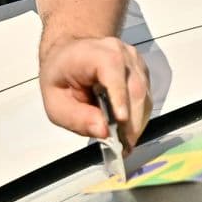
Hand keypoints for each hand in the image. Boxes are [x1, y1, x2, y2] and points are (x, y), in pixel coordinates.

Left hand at [40, 34, 151, 148]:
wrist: (71, 54)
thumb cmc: (61, 77)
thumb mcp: (56, 103)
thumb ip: (76, 118)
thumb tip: (104, 132)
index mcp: (95, 54)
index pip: (112, 71)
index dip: (119, 96)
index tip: (121, 121)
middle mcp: (121, 53)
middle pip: (135, 88)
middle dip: (132, 121)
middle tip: (124, 147)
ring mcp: (135, 62)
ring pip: (144, 95)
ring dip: (137, 122)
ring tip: (126, 144)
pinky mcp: (142, 72)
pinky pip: (145, 97)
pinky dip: (139, 116)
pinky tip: (128, 131)